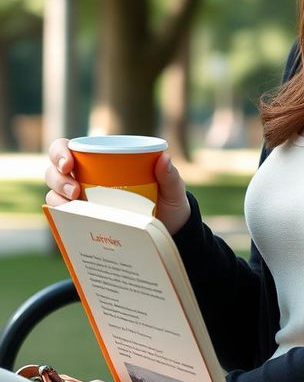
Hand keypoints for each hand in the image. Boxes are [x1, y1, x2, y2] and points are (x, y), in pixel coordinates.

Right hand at [45, 141, 190, 235]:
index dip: (60, 152)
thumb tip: (164, 158)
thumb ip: (169, 175)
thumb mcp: (171, 189)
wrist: (169, 233)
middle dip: (57, 178)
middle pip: (54, 172)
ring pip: (54, 194)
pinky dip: (62, 219)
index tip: (69, 164)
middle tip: (74, 190)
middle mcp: (84, 179)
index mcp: (100, 162)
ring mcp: (81, 202)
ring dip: (58, 198)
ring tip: (76, 204)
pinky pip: (63, 220)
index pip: (67, 149)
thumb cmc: (167, 202)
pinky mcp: (82, 223)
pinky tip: (72, 222)